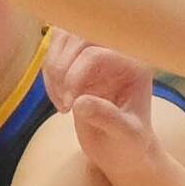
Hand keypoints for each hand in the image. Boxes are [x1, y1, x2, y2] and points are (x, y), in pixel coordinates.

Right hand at [43, 29, 158, 177]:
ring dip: (53, 70)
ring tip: (63, 103)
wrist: (122, 150)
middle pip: (77, 35)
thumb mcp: (126, 136)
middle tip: (65, 103)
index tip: (71, 106)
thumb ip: (109, 119)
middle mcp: (117, 50)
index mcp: (135, 63)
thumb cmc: (131, 144)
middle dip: (61, 68)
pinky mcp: (80, 58)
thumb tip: (81, 103)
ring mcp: (97, 50)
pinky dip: (49, 75)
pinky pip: (55, 50)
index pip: (97, 52)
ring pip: (62, 37)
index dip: (76, 75)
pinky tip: (59, 100)